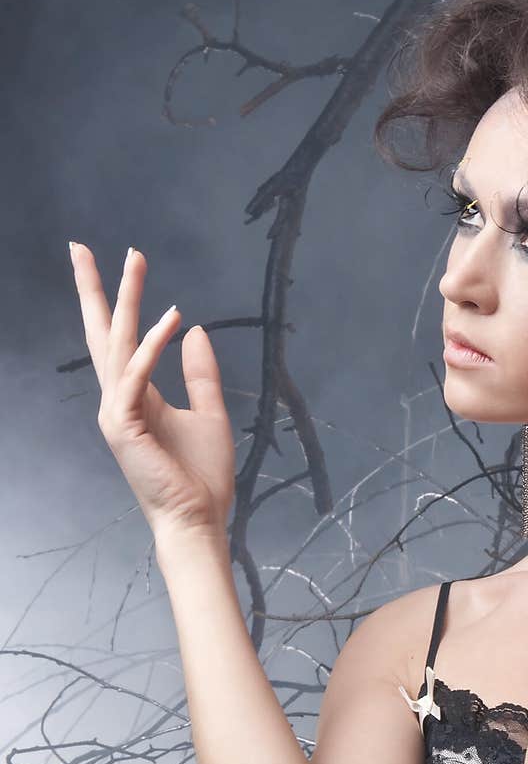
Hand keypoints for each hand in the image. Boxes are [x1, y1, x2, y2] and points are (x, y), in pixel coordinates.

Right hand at [70, 242, 235, 541]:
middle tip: (82, 246)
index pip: (120, 340)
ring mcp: (117, 412)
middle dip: (95, 289)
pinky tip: (170, 318)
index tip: (115, 262)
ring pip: (117, 344)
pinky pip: (135, 374)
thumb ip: (201, 373)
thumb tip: (193, 330)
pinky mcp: (124, 425)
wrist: (199, 517)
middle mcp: (120, 399)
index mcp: (137, 396)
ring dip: (126, 300)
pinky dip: (151, 345)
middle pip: (103, 333)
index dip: (116, 301)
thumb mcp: (209, 412)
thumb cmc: (202, 475)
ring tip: (134, 259)